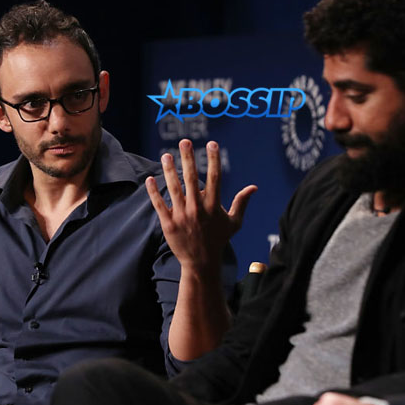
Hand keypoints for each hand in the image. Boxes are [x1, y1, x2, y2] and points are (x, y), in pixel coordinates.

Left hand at [146, 139, 256, 271]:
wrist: (201, 263)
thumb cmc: (218, 240)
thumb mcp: (234, 222)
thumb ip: (241, 203)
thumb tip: (254, 187)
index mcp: (213, 206)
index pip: (215, 178)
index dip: (214, 159)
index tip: (212, 143)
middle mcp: (197, 209)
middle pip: (192, 179)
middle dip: (188, 158)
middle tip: (184, 141)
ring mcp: (182, 216)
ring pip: (174, 189)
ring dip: (169, 170)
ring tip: (166, 155)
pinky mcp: (168, 224)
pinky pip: (160, 204)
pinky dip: (154, 192)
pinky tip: (150, 178)